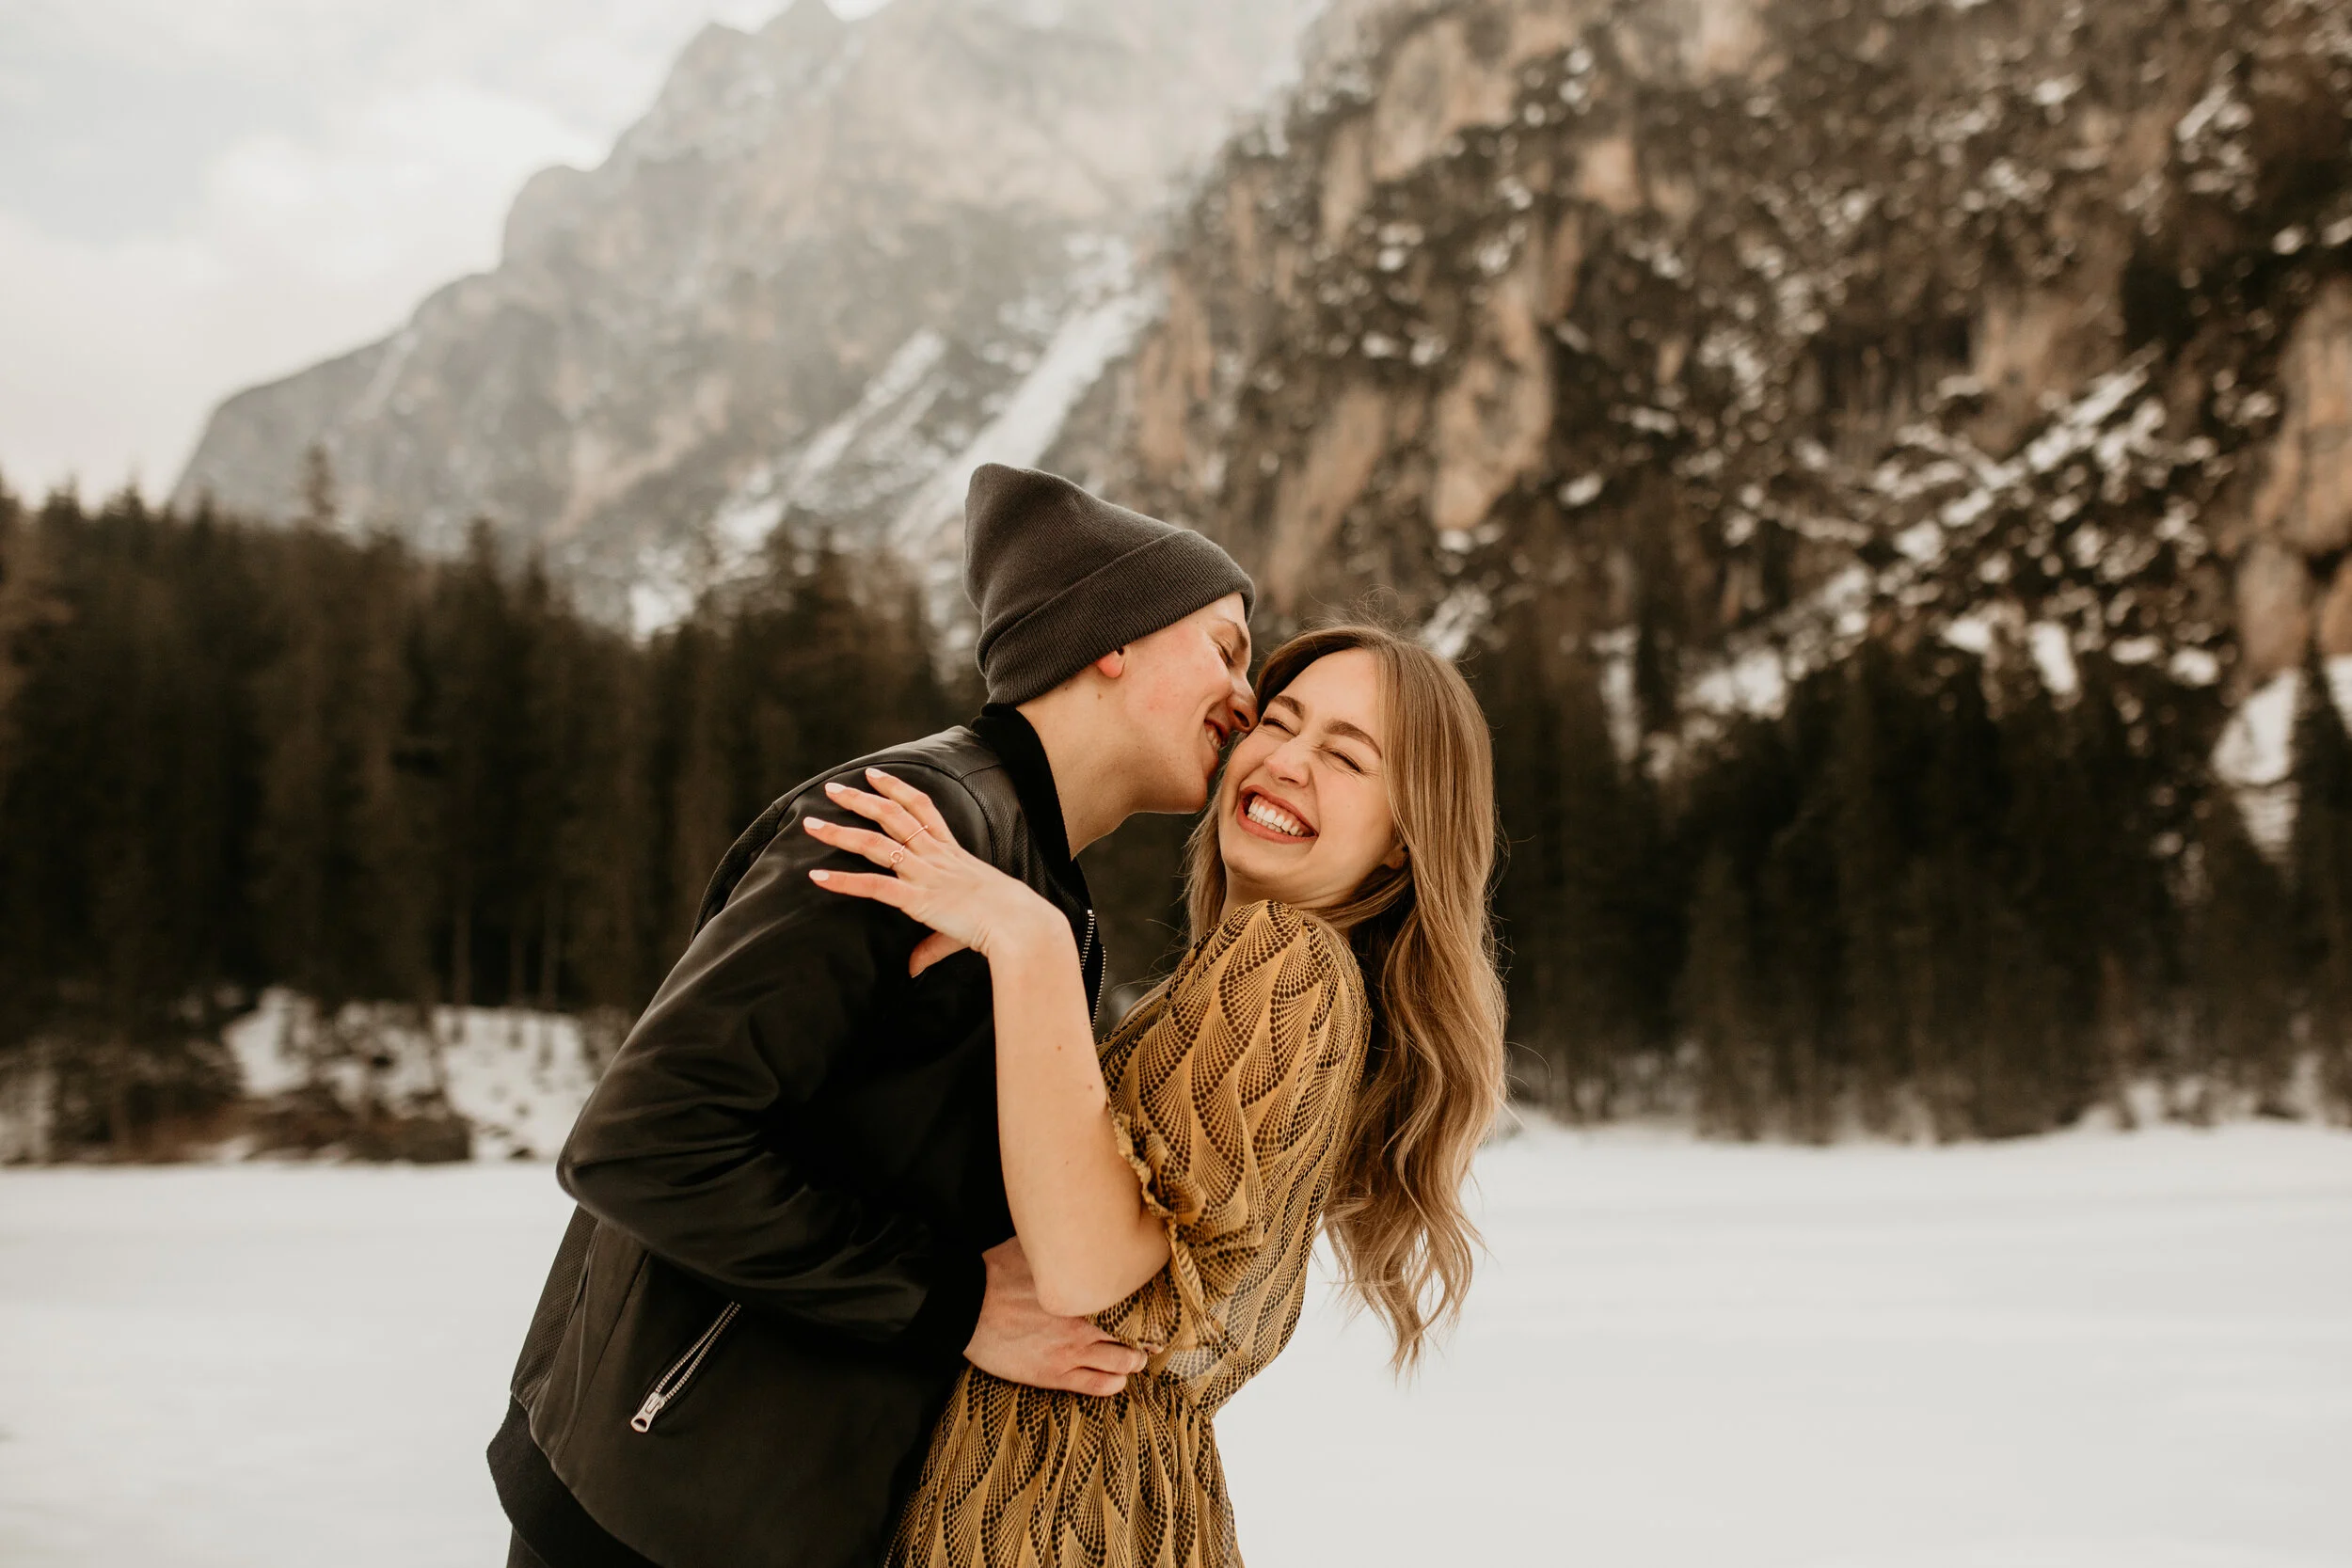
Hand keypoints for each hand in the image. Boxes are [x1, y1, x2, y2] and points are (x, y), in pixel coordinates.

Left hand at [804, 768, 1062, 975]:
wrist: (1020, 925)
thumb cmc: (1005, 923)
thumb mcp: (964, 927)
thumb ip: (931, 946)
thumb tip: (912, 968)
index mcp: (952, 853)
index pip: (922, 808)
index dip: (896, 788)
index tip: (874, 774)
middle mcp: (936, 856)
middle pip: (892, 816)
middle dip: (860, 799)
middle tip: (830, 788)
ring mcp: (926, 875)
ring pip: (876, 843)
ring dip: (840, 832)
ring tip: (811, 823)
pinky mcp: (918, 898)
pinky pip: (874, 886)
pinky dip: (843, 881)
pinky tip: (817, 877)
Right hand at [964, 1237, 1150, 1397]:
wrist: (965, 1307)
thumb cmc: (997, 1272)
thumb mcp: (1034, 1246)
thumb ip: (1062, 1242)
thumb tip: (1080, 1223)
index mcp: (1084, 1289)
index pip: (1133, 1297)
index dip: (1148, 1303)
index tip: (1155, 1303)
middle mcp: (1085, 1322)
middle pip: (1135, 1332)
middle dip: (1147, 1334)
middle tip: (1153, 1333)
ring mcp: (1071, 1352)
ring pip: (1123, 1363)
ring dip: (1134, 1360)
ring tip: (1137, 1356)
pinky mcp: (1053, 1375)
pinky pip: (1097, 1386)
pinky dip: (1114, 1383)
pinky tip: (1117, 1379)